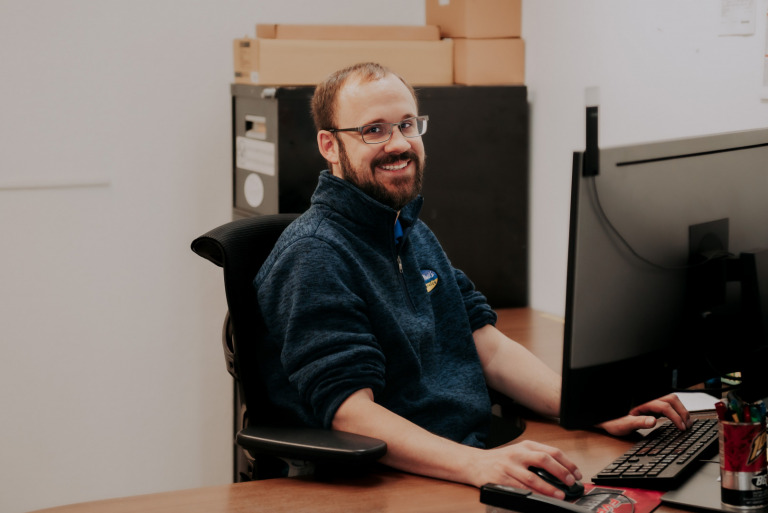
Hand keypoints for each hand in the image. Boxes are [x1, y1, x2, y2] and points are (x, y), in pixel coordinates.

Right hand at [467, 440, 581, 498]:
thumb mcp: (519, 452)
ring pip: (533, 477)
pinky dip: (533, 494)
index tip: (577, 473)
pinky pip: (520, 488)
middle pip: (544, 460)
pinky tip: (541, 498)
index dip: (567, 463)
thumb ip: (537, 458)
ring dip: (549, 487)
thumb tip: (562, 472)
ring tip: (560, 494)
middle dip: (561, 472)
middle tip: (571, 482)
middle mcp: (518, 453)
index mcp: (525, 445)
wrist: (475, 463)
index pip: (552, 451)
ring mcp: (509, 466)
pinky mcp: (501, 478)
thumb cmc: (500, 460)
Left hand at [598, 393, 691, 435]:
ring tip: (686, 422)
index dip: (676, 417)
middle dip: (682, 411)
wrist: (606, 418)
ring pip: (670, 399)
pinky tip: (679, 419)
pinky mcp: (650, 404)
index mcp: (641, 402)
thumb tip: (653, 421)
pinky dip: (675, 410)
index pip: (664, 406)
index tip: (682, 428)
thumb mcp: (623, 424)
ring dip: (680, 409)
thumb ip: (638, 422)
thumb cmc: (613, 421)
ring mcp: (649, 401)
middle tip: (688, 425)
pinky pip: (666, 403)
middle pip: (671, 398)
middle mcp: (646, 399)